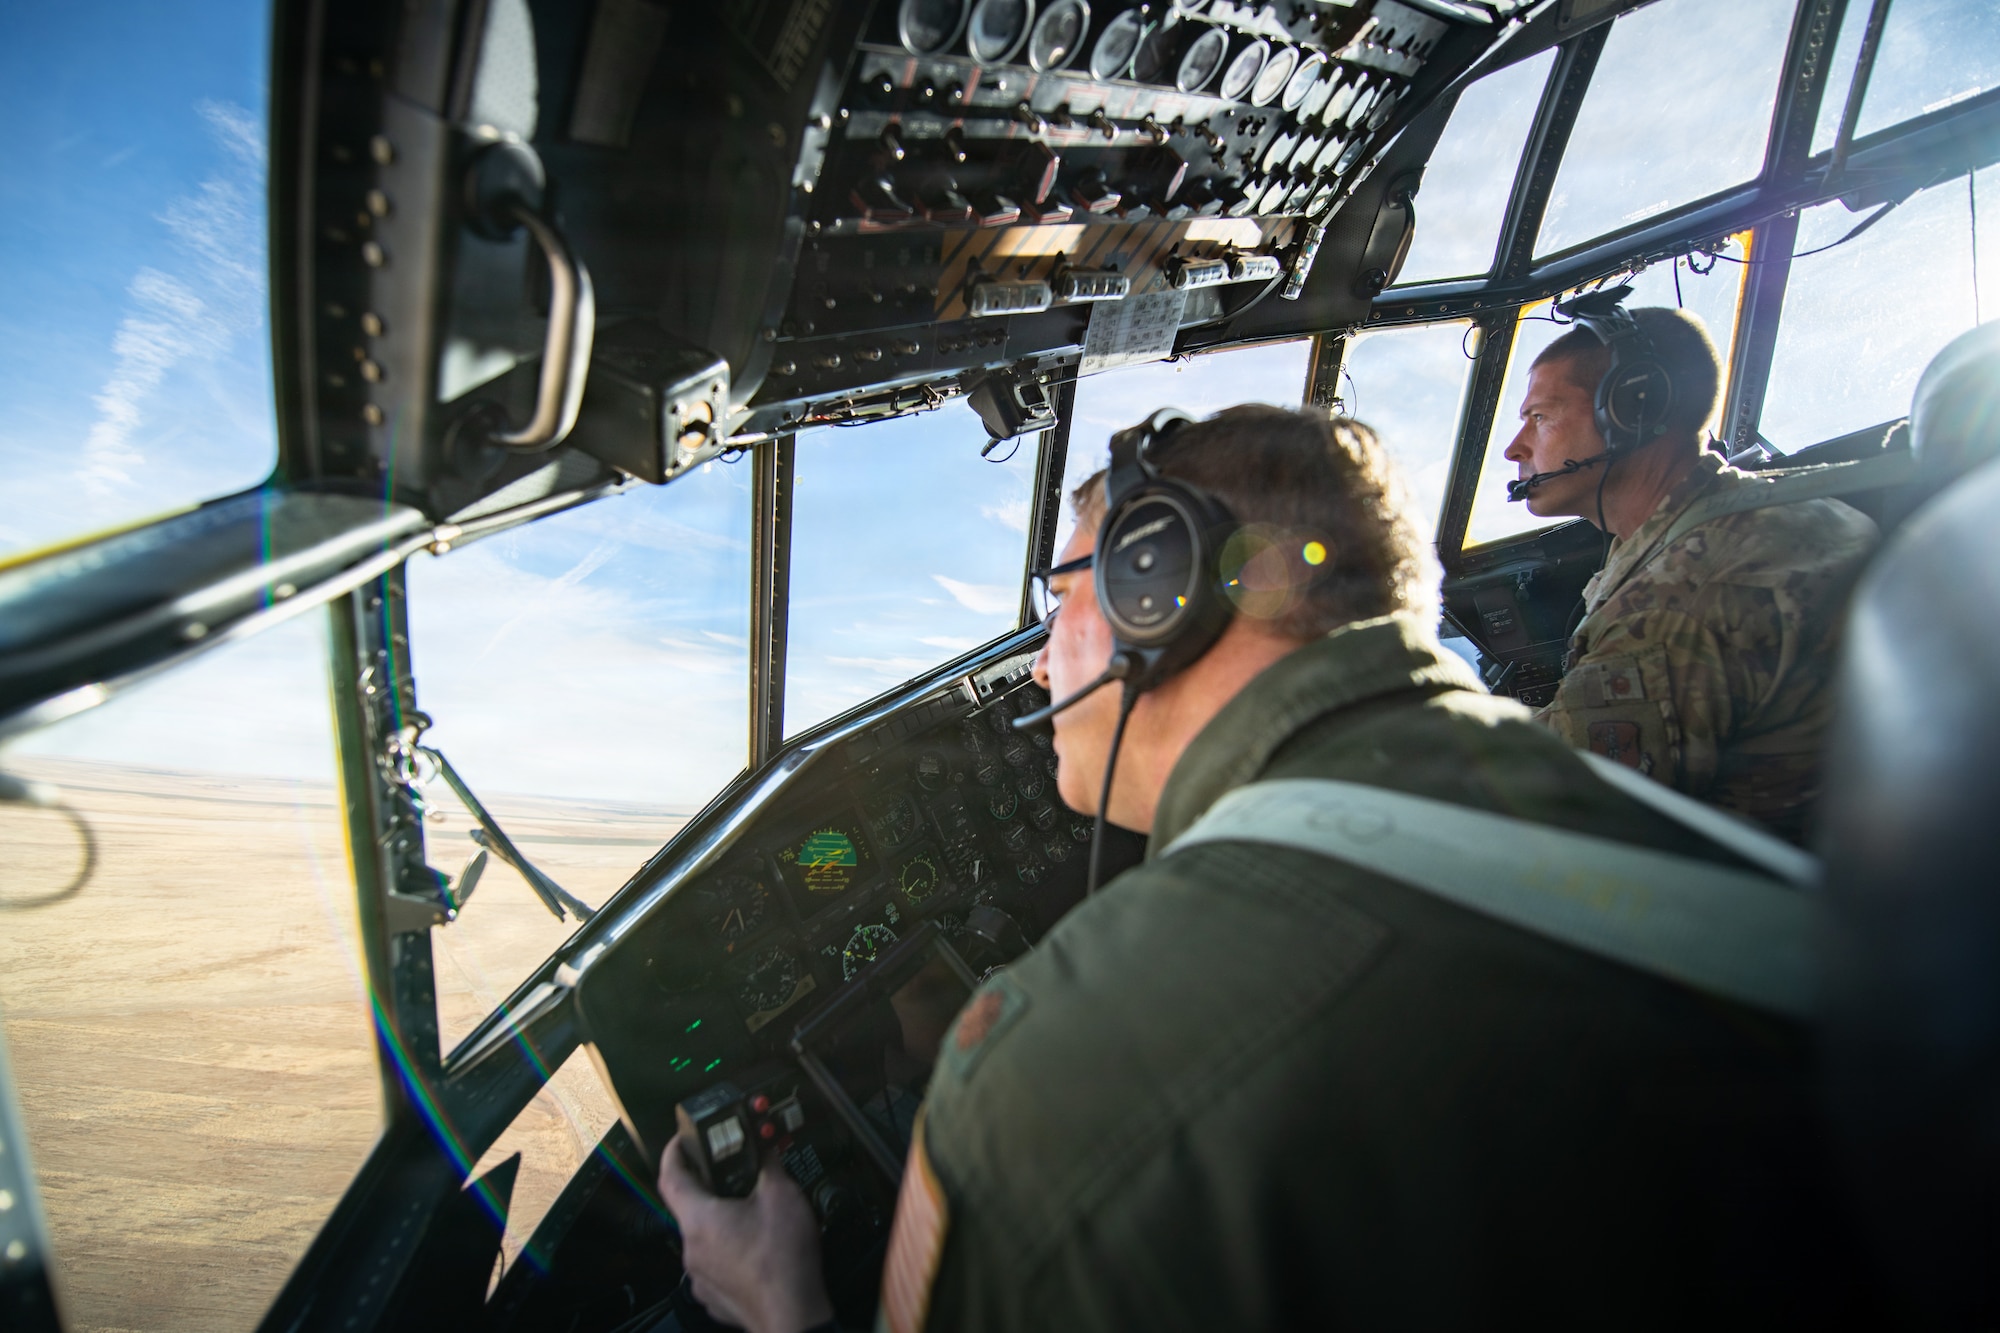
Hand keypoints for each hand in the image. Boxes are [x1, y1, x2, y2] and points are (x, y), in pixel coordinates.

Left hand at [658, 1130, 834, 1332]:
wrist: (793, 1314)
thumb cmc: (784, 1263)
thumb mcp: (782, 1196)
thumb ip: (768, 1166)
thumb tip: (765, 1152)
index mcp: (700, 1219)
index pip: (670, 1177)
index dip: (674, 1153)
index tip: (681, 1141)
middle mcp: (692, 1249)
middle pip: (689, 1207)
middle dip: (709, 1188)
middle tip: (731, 1174)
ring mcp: (701, 1276)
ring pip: (703, 1237)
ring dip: (722, 1222)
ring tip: (751, 1213)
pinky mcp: (713, 1294)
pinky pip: (714, 1263)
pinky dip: (729, 1250)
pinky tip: (754, 1247)